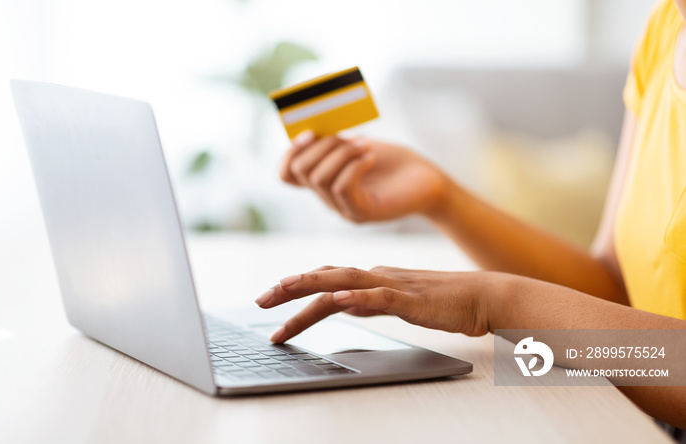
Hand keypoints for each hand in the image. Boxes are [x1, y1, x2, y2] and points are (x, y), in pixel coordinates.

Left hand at [254, 265, 499, 342]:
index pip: (326, 280)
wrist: (482, 297)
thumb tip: (343, 305)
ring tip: (285, 289)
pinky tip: (341, 301)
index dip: (296, 286)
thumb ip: (369, 301)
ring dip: (312, 284)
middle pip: (326, 278)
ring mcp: (393, 286)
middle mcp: (377, 276)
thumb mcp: (396, 302)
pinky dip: (360, 298)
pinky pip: (382, 298)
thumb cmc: (442, 302)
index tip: (270, 298)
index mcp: (372, 278)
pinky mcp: (413, 300)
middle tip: (261, 299)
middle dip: (290, 287)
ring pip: (346, 281)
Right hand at [279, 131, 451, 221]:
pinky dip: (355, 165)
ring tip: (366, 146)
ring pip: (320, 178)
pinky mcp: (362, 213)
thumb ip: (335, 141)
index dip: (290, 152)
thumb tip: (312, 129)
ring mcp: (343, 209)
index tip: (310, 133)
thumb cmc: (395, 162)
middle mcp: (328, 198)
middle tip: (348, 136)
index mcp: (323, 181)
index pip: (286, 174)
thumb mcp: (359, 145)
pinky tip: (372, 157)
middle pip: (300, 171)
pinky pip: (342, 187)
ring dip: (341, 153)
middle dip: (321, 145)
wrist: (428, 181)